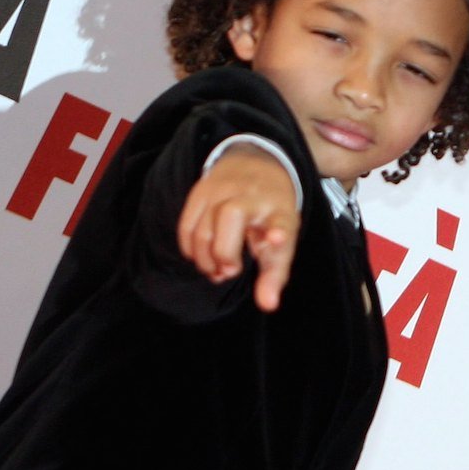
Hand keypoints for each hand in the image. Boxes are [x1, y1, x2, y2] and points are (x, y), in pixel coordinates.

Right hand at [177, 144, 298, 311]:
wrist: (256, 164)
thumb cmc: (271, 212)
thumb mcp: (282, 238)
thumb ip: (275, 274)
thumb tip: (268, 306)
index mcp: (279, 209)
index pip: (281, 220)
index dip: (279, 231)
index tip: (277, 238)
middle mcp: (251, 195)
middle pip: (230, 218)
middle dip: (224, 253)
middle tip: (229, 272)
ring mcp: (222, 189)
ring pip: (203, 228)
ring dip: (205, 258)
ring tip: (216, 269)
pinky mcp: (200, 191)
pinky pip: (186, 226)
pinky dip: (190, 248)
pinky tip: (202, 257)